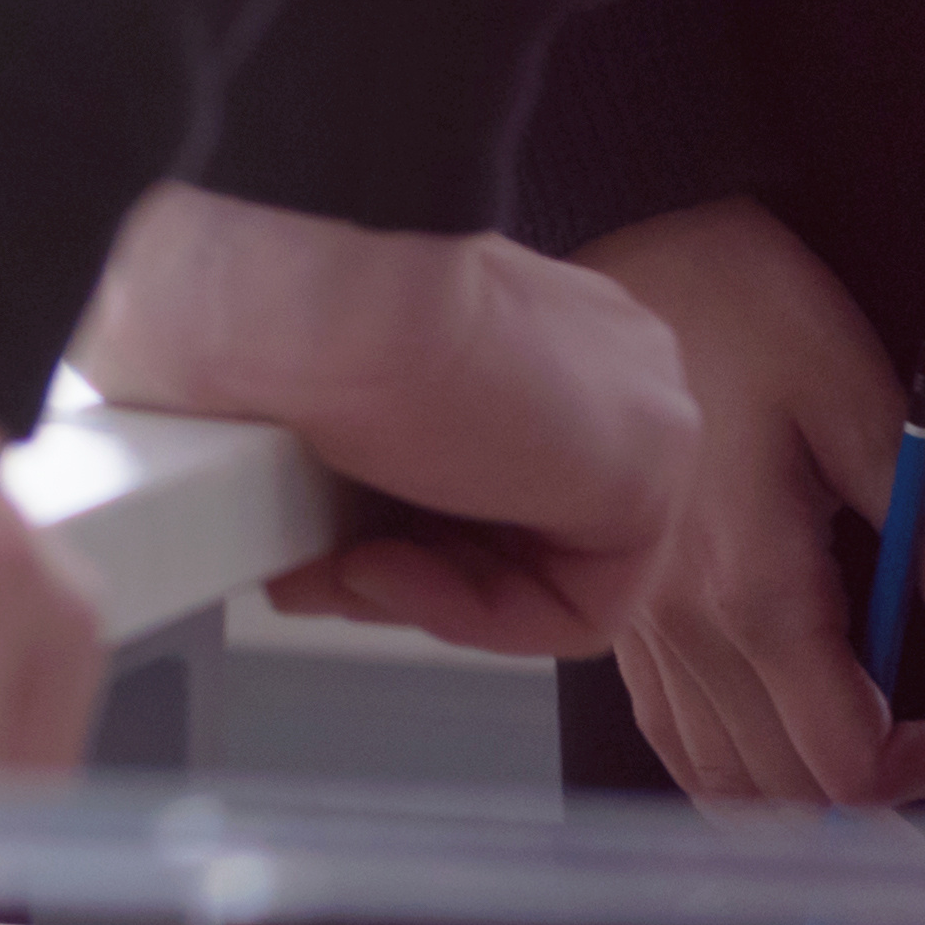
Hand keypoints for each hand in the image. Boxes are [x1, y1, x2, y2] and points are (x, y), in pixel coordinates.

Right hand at [69, 186, 692, 659]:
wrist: (297, 307)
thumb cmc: (278, 325)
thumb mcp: (322, 392)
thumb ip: (358, 447)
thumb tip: (315, 524)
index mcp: (526, 312)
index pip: (492, 459)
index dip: (396, 522)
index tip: (309, 537)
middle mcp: (597, 351)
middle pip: (521, 518)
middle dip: (411, 565)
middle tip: (315, 572)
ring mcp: (635, 406)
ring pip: (546, 565)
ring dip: (426, 592)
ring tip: (333, 572)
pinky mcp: (647, 476)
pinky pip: (577, 607)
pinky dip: (475, 617)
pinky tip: (384, 570)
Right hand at [584, 197, 924, 807]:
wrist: (623, 240)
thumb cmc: (737, 305)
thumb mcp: (875, 417)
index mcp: (749, 587)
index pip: (856, 762)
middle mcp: (680, 625)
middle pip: (794, 803)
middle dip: (899, 858)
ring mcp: (638, 621)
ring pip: (723, 789)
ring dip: (808, 851)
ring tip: (887, 891)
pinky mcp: (620, 602)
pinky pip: (674, 737)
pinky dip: (735, 791)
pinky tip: (778, 801)